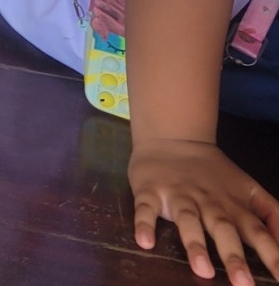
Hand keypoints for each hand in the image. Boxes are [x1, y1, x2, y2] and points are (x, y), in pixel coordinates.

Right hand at [131, 137, 278, 285]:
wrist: (172, 138)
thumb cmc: (214, 174)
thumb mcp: (249, 190)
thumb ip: (272, 215)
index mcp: (234, 204)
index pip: (257, 231)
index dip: (272, 253)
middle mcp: (208, 202)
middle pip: (223, 229)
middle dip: (234, 256)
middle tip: (244, 283)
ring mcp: (178, 196)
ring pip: (188, 221)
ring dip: (195, 244)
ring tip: (202, 269)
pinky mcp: (149, 192)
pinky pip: (145, 209)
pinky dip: (144, 224)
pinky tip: (145, 242)